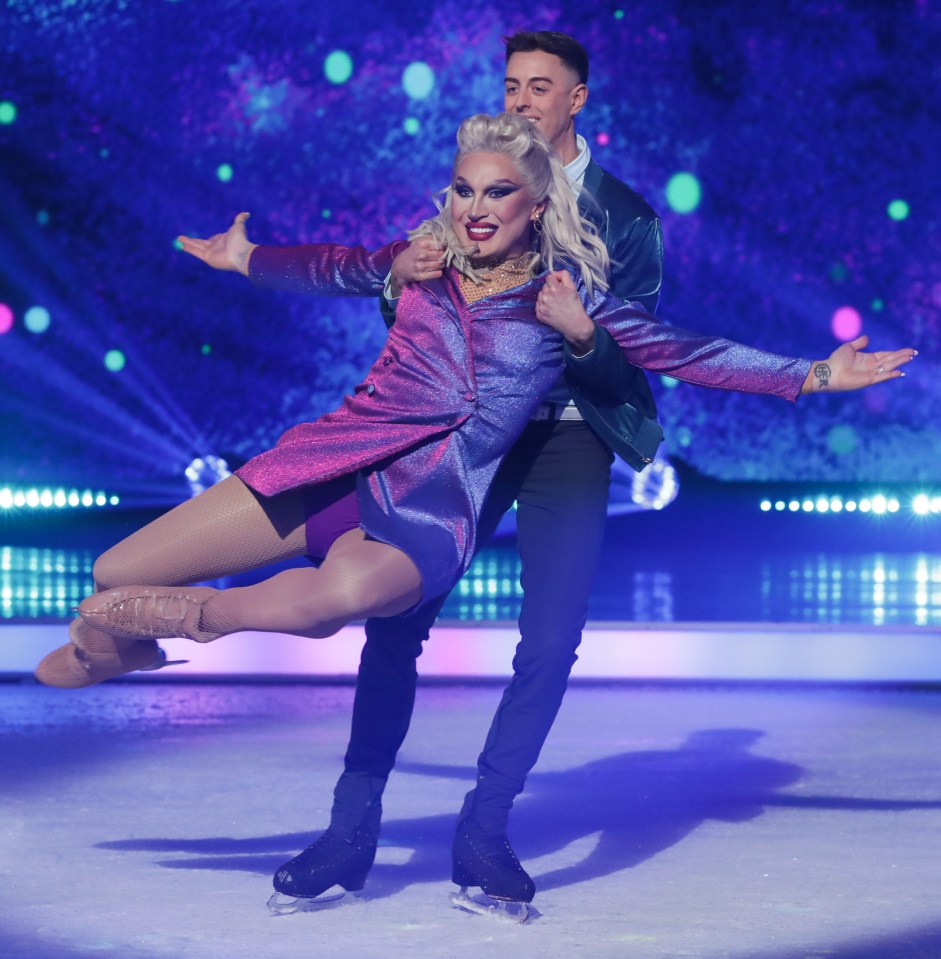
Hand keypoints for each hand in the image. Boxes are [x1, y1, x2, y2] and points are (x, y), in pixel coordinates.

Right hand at [177, 212, 256, 275]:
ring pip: (197, 247)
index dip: (212, 238)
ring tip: (178, 239)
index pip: (214, 239)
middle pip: (202, 244)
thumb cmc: (240, 240)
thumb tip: (247, 214)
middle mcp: (217, 248)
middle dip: (193, 241)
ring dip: (187, 243)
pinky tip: (181, 245)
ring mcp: (212, 254)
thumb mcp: (239, 226)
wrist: (240, 253)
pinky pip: (196, 252)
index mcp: (224, 241)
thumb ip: (240, 219)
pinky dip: (188, 248)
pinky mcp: (208, 259)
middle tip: (183, 238)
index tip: (209, 238)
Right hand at [389, 238, 445, 296]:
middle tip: (439, 258)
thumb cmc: (412, 253)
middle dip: (442, 256)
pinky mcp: (421, 276)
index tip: (440, 249)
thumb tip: (445, 241)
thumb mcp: (418, 242)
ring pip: (440, 264)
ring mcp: (420, 266)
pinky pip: (437, 274)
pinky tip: (434, 271)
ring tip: (437, 264)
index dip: (442, 247)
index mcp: (421, 244)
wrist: (399, 268)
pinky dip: (438, 272)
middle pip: (441, 255)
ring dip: (441, 265)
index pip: (440, 245)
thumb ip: (430, 239)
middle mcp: (421, 254)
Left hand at [535, 270, 595, 354]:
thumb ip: (564, 276)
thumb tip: (555, 272)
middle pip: (545, 286)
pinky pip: (538, 305)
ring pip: (540, 295)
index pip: (549, 277)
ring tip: (555, 303)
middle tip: (559, 296)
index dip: (555, 280)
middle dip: (551, 288)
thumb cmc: (575, 305)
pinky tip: (551, 309)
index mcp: (554, 288)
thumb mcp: (573, 288)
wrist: (574, 324)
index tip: (560, 285)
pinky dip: (543, 305)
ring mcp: (541, 306)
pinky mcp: (539, 314)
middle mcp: (545, 296)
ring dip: (546, 296)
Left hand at [802, 335, 917, 392]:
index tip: (909, 350)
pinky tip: (900, 372)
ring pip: (888, 366)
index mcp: (868, 358)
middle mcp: (871, 366)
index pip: (886, 355)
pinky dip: (890, 374)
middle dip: (902, 356)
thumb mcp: (849, 347)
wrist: (828, 372)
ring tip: (910, 358)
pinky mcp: (868, 380)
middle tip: (914, 353)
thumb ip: (859, 343)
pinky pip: (882, 377)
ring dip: (899, 362)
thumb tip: (868, 338)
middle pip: (890, 360)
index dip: (897, 352)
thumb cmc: (836, 360)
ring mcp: (870, 373)